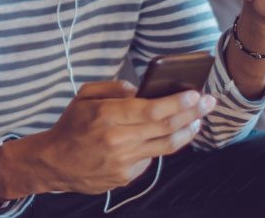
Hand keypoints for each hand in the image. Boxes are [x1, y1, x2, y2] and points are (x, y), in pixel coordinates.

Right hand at [32, 81, 215, 194]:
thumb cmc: (70, 126)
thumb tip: (138, 89)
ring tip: (197, 121)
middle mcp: (117, 140)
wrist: (54, 162)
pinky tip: (164, 138)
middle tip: (209, 103)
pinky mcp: (126, 177)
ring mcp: (123, 161)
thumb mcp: (83, 96)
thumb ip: (111, 87)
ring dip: (186, 132)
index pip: (152, 109)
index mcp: (106, 116)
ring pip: (165, 146)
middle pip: (165, 127)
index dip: (178, 102)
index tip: (196, 94)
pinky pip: (150, 159)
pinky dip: (160, 146)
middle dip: (192, 113)